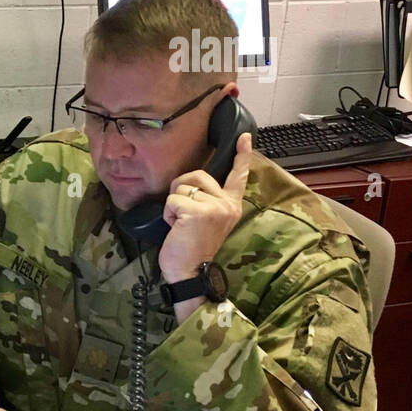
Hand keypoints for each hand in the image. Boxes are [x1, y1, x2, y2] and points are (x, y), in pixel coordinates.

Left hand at [158, 132, 251, 287]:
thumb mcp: (205, 221)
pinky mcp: (198, 211)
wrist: (189, 273)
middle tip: (182, 214)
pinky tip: (175, 228)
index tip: (244, 137)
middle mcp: (227, 204)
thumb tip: (191, 185)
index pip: (238, 176)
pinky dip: (167, 214)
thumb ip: (206, 202)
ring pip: (181, 187)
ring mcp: (214, 207)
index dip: (241, 155)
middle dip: (181, 189)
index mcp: (231, 206)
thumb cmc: (191, 248)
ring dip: (173, 205)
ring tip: (181, 225)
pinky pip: (171, 200)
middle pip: (197, 174)